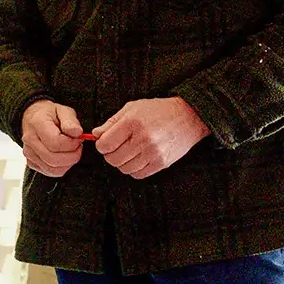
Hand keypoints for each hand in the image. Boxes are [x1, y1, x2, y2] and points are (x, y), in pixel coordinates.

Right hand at [20, 100, 85, 176]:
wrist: (32, 117)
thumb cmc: (49, 114)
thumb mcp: (63, 110)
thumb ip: (70, 121)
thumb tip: (78, 133)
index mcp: (37, 124)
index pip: (55, 143)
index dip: (72, 144)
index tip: (78, 138)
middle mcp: (30, 141)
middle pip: (53, 159)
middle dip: (72, 156)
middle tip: (78, 146)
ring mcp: (29, 153)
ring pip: (52, 169)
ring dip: (68, 163)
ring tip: (72, 151)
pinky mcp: (31, 162)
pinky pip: (49, 172)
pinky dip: (61, 168)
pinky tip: (64, 157)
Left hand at [93, 97, 209, 179]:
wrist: (188, 117)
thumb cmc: (159, 111)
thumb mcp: (132, 108)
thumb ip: (111, 121)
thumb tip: (96, 134)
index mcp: (132, 123)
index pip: (105, 144)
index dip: (101, 145)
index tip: (105, 142)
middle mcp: (143, 139)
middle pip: (113, 159)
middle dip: (110, 154)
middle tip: (116, 147)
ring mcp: (153, 153)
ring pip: (124, 168)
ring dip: (122, 162)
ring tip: (128, 152)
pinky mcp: (161, 163)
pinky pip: (138, 174)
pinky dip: (134, 169)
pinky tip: (138, 158)